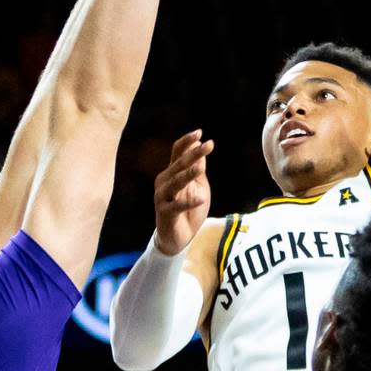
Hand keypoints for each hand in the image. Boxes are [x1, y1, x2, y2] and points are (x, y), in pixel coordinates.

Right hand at [154, 130, 213, 254]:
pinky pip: (177, 206)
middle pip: (178, 164)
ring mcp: (162, 197)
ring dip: (188, 174)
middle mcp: (164, 182)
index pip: (176, 153)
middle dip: (193, 154)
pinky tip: (200, 198)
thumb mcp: (198, 187)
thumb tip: (200, 147)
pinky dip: (189, 202)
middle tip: (208, 144)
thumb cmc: (189, 210)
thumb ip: (198, 170)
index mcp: (171, 173)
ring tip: (201, 166)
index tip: (200, 133)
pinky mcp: (165, 213)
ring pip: (176, 182)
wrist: (178, 238)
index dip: (186, 142)